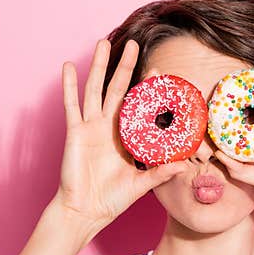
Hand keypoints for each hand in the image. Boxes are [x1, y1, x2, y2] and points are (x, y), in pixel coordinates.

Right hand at [53, 39, 184, 232]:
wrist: (86, 211)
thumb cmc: (112, 200)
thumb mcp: (141, 184)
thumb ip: (160, 173)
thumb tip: (184, 166)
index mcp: (125, 137)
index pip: (138, 106)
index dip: (148, 89)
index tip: (159, 71)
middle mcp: (107, 127)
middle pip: (118, 89)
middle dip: (125, 66)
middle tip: (133, 44)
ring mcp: (90, 127)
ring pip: (95, 89)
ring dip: (99, 67)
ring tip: (103, 42)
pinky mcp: (75, 133)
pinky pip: (71, 106)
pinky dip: (69, 86)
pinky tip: (69, 66)